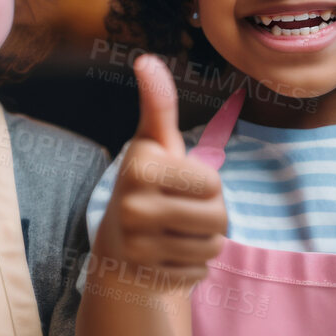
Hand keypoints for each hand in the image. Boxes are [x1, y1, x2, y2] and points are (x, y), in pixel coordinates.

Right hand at [91, 54, 227, 289]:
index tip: (182, 184)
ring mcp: (136, 245)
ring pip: (212, 249)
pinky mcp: (145, 276)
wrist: (116, 244)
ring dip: (206, 244)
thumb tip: (146, 59)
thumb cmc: (146, 184)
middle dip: (212, 218)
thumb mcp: (153, 144)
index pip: (214, 183)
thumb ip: (158, 105)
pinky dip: (193, 267)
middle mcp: (131, 206)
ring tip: (178, 234)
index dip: (209, 185)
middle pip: (218, 219)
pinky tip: (169, 257)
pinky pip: (200, 273)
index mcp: (139, 168)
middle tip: (185, 214)